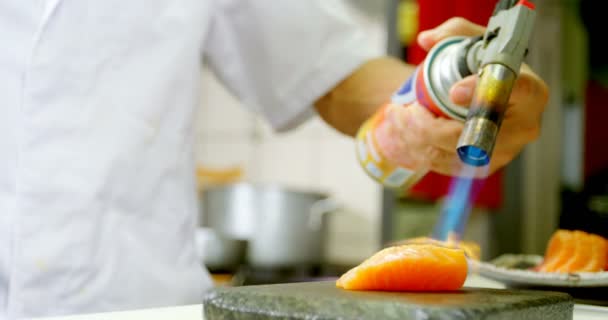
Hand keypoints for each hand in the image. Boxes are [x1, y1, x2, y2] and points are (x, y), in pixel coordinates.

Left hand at [386, 17, 548, 177]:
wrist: (482, 97)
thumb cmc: (483, 68)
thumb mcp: (474, 42)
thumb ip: (453, 32)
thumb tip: (427, 40)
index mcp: (531, 92)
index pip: (517, 92)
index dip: (484, 94)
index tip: (453, 92)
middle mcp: (523, 127)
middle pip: (473, 134)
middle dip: (430, 126)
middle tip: (406, 110)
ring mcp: (504, 152)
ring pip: (454, 154)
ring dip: (418, 139)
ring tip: (398, 118)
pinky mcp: (483, 167)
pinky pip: (447, 165)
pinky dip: (421, 151)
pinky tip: (405, 134)